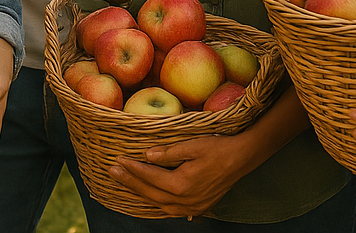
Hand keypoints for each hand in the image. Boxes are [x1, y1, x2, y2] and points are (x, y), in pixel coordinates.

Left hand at [108, 134, 249, 217]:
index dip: (132, 169)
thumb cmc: (218, 148)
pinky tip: (149, 199)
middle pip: (151, 193)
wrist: (242, 158)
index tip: (118, 160)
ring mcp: (193, 207)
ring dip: (141, 194)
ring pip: (159, 205)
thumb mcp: (193, 145)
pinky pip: (171, 209)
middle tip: (113, 172)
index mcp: (182, 185)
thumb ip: (169, 152)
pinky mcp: (198, 207)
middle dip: (130, 182)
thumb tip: (147, 156)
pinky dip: (156, 203)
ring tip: (125, 183)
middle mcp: (186, 200)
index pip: (150, 177)